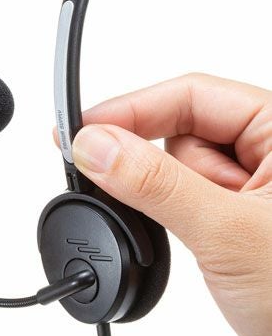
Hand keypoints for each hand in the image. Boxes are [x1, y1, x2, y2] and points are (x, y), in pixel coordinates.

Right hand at [69, 73, 271, 335]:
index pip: (192, 95)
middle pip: (179, 130)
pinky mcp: (230, 214)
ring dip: (169, 200)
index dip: (131, 109)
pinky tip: (191, 239)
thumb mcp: (227, 232)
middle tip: (150, 199)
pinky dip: (170, 213)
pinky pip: (180, 197)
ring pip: (175, 169)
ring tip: (205, 240)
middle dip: (157, 167)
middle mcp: (268, 152)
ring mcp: (250, 185)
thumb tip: (95, 146)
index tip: (81, 131)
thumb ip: (155, 184)